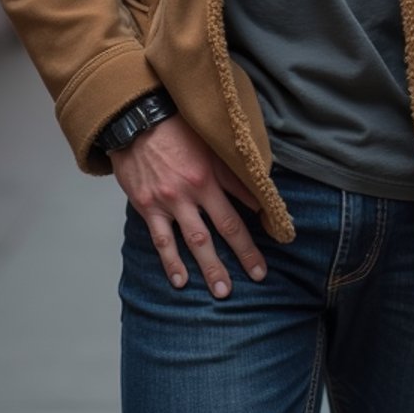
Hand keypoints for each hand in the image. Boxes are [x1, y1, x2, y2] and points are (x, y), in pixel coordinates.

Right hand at [110, 111, 267, 298]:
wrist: (136, 122)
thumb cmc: (174, 130)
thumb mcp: (208, 145)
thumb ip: (230, 170)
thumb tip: (256, 191)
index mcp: (210, 174)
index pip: (242, 204)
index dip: (260, 218)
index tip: (277, 240)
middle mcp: (192, 191)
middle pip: (224, 228)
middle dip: (243, 254)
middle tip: (258, 275)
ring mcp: (169, 202)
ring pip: (195, 241)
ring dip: (210, 267)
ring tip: (223, 291)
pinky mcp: (148, 208)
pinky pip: (162, 241)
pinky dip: (171, 263)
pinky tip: (180, 281)